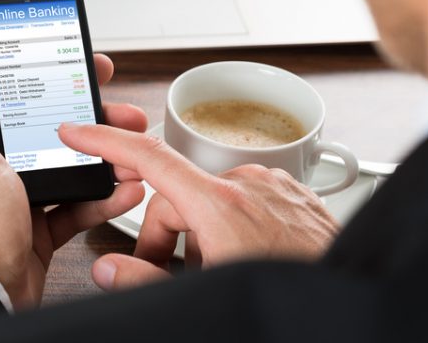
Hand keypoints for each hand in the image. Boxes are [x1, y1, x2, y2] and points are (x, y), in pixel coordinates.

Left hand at [0, 54, 147, 308]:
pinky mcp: (43, 229)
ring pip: (74, 170)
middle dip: (96, 124)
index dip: (58, 84)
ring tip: (133, 155)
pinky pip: (80, 208)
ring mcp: (24, 201)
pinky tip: (125, 191)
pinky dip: (104, 200)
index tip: (88, 72)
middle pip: (57, 136)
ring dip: (107, 161)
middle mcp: (1, 172)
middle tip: (126, 115)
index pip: (23, 103)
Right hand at [58, 124, 339, 290]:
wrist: (348, 297)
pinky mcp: (292, 195)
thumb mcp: (206, 290)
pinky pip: (245, 199)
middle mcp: (248, 184)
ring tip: (213, 270)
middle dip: (160, 234)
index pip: (149, 156)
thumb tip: (109, 270)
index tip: (79, 130)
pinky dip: (232, 224)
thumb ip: (147, 279)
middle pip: (177, 194)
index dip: (105, 140)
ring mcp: (273, 187)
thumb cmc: (287, 292)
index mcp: (221, 204)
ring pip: (211, 198)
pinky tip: (243, 255)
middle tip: (161, 271)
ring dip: (200, 233)